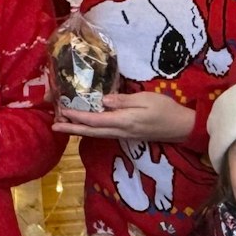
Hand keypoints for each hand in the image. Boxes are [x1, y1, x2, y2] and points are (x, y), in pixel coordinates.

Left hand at [53, 92, 194, 142]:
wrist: (181, 127)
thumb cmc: (166, 109)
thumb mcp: (146, 99)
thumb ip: (123, 101)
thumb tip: (103, 100)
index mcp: (123, 121)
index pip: (94, 120)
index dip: (77, 116)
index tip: (62, 111)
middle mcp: (120, 131)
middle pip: (90, 132)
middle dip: (71, 129)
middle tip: (54, 126)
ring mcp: (123, 135)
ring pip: (96, 134)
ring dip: (78, 130)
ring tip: (64, 126)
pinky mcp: (127, 135)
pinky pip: (103, 133)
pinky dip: (90, 130)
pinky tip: (85, 127)